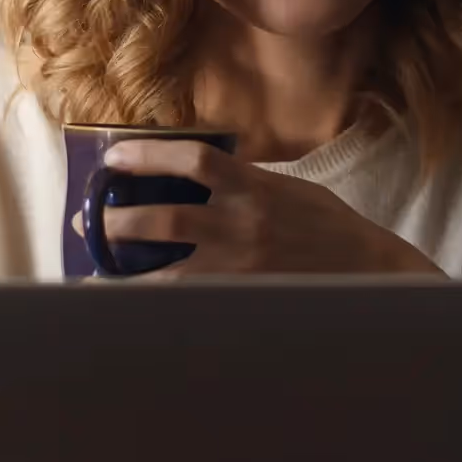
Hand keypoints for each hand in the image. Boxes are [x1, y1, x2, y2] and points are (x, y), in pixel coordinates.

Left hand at [100, 137, 440, 277]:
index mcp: (258, 189)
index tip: (114, 158)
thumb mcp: (293, 188)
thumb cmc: (332, 229)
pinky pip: (188, 303)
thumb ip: (247, 180)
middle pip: (167, 218)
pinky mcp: (245, 302)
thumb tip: (200, 170)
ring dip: (124, 270)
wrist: (373, 275)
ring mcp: (244, 271)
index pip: (194, 160)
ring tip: (93, 268)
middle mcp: (246, 228)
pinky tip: (127, 306)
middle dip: (118, 218)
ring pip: (168, 273)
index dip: (148, 155)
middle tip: (88, 219)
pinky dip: (155, 304)